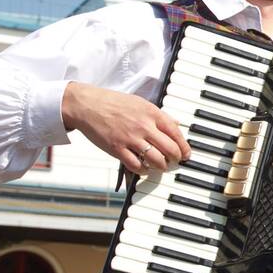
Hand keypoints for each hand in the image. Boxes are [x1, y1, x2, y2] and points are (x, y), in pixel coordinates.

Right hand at [61, 82, 190, 174]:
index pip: (176, 133)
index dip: (184, 147)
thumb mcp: (141, 103)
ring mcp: (130, 138)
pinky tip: (144, 168)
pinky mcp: (116, 148)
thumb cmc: (113, 103)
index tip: (186, 154)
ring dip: (161, 166)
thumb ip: (159, 115)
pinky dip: (143, 170)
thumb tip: (176, 124)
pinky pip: (136, 165)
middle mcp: (143, 126)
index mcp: (152, 113)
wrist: (86, 104)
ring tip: (161, 166)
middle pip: (170, 149)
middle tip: (175, 161)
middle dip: (176, 159)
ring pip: (156, 160)